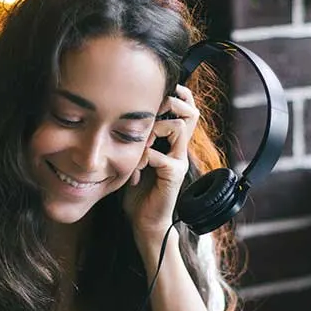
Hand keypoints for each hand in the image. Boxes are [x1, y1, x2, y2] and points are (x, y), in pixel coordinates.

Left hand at [123, 85, 198, 251]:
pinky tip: (135, 170)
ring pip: (179, 128)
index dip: (178, 96)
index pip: (186, 111)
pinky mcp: (173, 175)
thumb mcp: (134, 158)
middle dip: (170, 104)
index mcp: (172, 144)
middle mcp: (180, 150)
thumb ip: (135, 140)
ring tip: (141, 141)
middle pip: (190, 113)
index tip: (162, 89)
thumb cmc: (138, 191)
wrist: (144, 221)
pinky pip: (160, 156)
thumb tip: (120, 116)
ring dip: (155, 128)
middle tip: (150, 111)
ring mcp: (179, 162)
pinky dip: (144, 156)